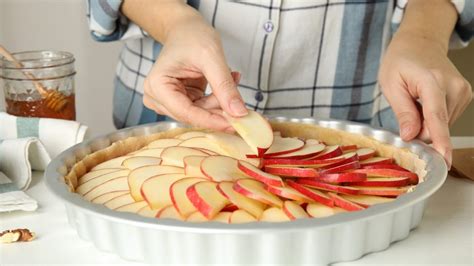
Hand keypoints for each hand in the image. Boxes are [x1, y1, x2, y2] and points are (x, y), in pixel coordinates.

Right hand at [142, 8, 246, 130]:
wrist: (186, 29)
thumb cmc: (192, 36)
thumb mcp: (211, 57)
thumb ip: (224, 86)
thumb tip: (239, 113)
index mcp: (157, 86)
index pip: (186, 113)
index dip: (212, 120)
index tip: (236, 125)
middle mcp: (157, 97)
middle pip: (194, 115)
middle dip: (219, 107)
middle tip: (241, 97)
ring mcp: (168, 101)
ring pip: (202, 113)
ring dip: (220, 99)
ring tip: (232, 76)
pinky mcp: (181, 101)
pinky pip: (204, 108)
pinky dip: (218, 97)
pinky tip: (227, 80)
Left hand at [379, 32, 471, 166]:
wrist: (420, 42)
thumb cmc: (401, 60)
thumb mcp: (390, 84)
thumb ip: (402, 112)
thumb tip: (411, 136)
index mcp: (432, 81)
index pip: (437, 118)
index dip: (440, 141)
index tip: (443, 160)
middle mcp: (453, 87)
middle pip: (436, 127)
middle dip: (418, 129)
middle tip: (405, 110)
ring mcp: (463, 91)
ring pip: (441, 126)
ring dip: (425, 123)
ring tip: (416, 100)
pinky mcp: (465, 96)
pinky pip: (445, 119)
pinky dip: (433, 118)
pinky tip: (425, 102)